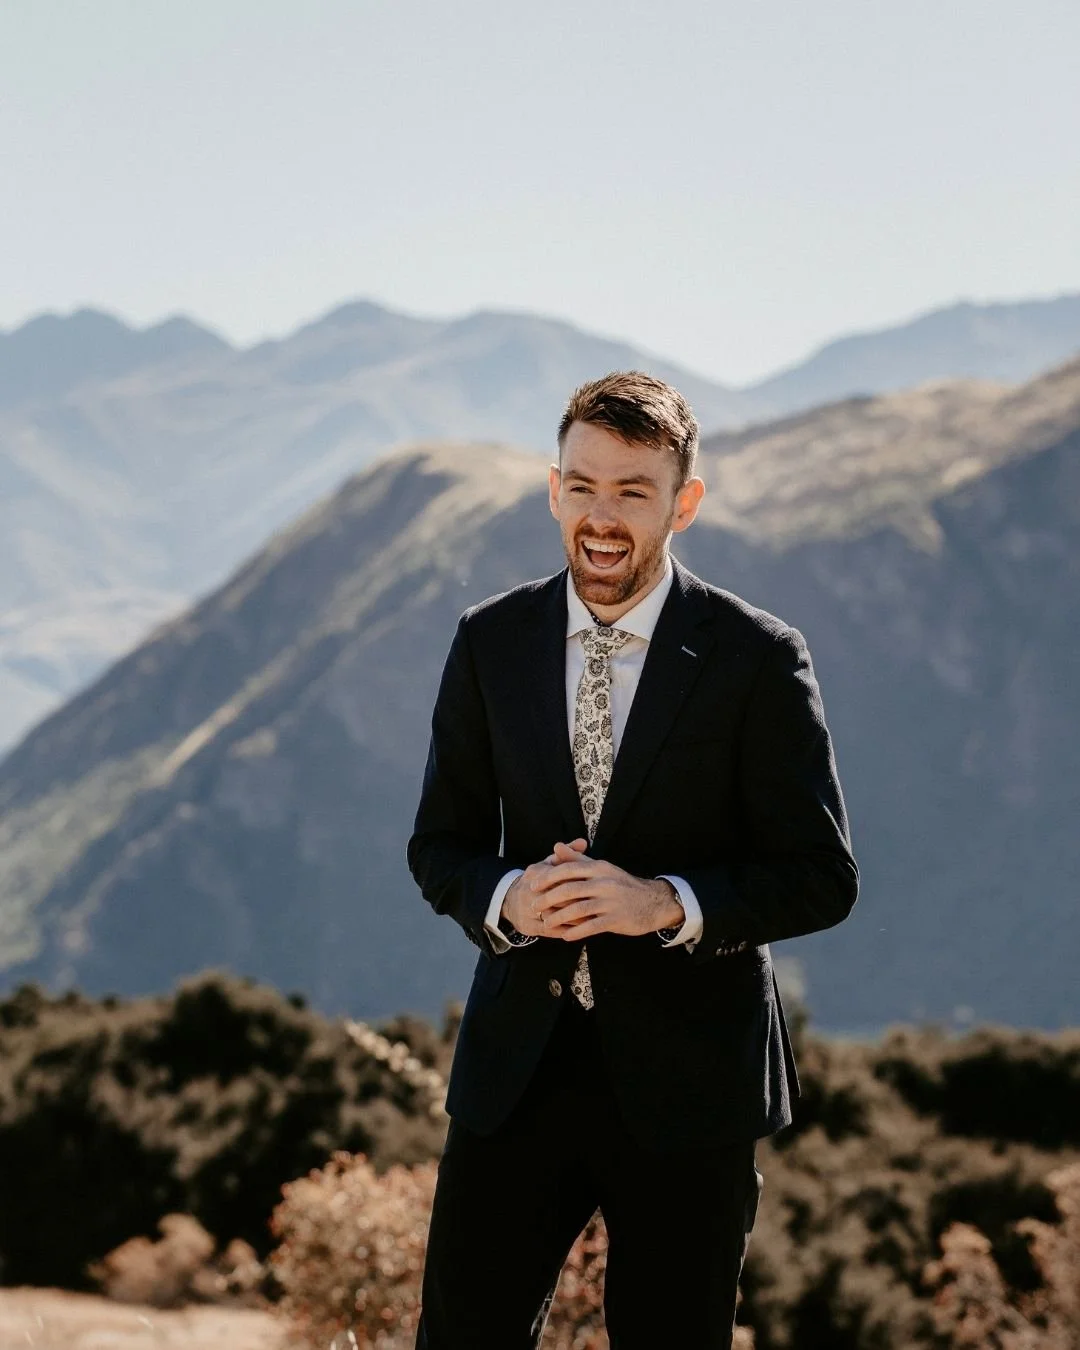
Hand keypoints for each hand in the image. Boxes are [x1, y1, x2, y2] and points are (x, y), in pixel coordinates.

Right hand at [500, 839, 586, 935]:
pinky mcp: (528, 926)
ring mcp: (527, 910)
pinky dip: (567, 929)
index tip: (595, 884)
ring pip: (555, 914)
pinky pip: (551, 930)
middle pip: (558, 896)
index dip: (579, 881)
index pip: (560, 876)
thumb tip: (583, 842)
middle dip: (579, 900)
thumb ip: (567, 853)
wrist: (509, 900)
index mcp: (536, 872)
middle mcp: (529, 891)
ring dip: (575, 917)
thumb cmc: (538, 880)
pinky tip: (581, 929)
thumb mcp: (549, 864)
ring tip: (593, 916)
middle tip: (598, 902)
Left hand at [530, 842, 684, 939]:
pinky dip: (576, 931)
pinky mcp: (616, 919)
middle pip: (569, 889)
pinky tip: (565, 936)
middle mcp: (604, 882)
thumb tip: (556, 847)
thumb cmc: (623, 885)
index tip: (533, 886)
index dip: (547, 878)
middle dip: (547, 899)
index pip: (567, 870)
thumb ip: (577, 859)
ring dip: (558, 918)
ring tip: (546, 923)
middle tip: (534, 906)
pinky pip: (591, 926)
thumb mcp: (602, 868)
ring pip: (577, 909)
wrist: (653, 902)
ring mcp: (610, 901)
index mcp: (599, 868)